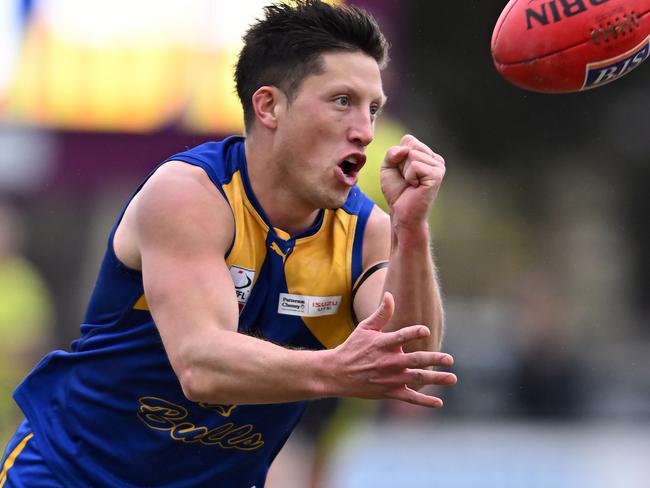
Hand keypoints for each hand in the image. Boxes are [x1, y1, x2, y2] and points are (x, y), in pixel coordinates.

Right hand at [328, 292, 455, 406]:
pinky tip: (439, 402)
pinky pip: (409, 398)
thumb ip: (382, 313)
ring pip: (416, 379)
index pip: (401, 337)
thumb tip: (390, 295)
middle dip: (433, 359)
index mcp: (383, 344)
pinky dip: (424, 401)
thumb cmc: (354, 347)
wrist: (338, 373)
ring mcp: (390, 378)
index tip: (426, 330)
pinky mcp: (389, 392)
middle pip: (414, 360)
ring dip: (435, 379)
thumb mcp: (365, 328)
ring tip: (452, 378)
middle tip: (449, 359)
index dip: (413, 333)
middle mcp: (388, 362)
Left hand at [380, 134, 445, 226]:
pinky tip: (416, 186)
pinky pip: (416, 165)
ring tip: (412, 183)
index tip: (402, 172)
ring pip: (412, 155)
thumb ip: (392, 153)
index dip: (398, 156)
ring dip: (405, 172)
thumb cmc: (397, 191)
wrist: (401, 212)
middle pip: (410, 146)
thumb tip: (405, 149)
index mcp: (426, 154)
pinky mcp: (437, 175)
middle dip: (401, 163)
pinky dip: (410, 176)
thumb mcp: (388, 167)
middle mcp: (435, 158)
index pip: (408, 140)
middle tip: (407, 179)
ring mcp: (438, 166)